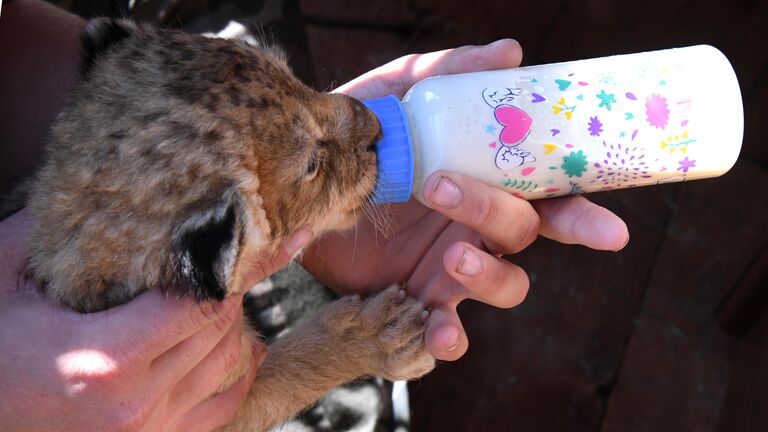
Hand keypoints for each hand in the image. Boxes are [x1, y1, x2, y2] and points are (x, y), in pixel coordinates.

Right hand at [0, 211, 308, 430]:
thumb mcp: (0, 278)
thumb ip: (45, 231)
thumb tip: (94, 185)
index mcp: (104, 358)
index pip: (202, 303)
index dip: (240, 265)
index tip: (276, 236)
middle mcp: (135, 401)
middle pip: (220, 329)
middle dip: (233, 286)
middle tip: (237, 252)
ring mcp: (148, 430)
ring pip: (228, 365)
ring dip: (236, 323)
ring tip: (232, 290)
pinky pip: (221, 409)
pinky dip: (240, 375)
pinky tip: (247, 348)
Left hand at [302, 40, 628, 360]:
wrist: (305, 176)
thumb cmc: (362, 134)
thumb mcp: (398, 92)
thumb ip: (450, 71)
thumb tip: (512, 52)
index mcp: (487, 180)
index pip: (550, 196)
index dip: (582, 214)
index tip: (608, 232)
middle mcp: (478, 225)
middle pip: (527, 234)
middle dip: (521, 226)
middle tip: (477, 206)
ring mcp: (450, 265)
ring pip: (505, 284)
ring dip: (490, 274)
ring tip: (452, 255)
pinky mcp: (415, 297)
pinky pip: (445, 329)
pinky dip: (449, 339)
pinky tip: (439, 334)